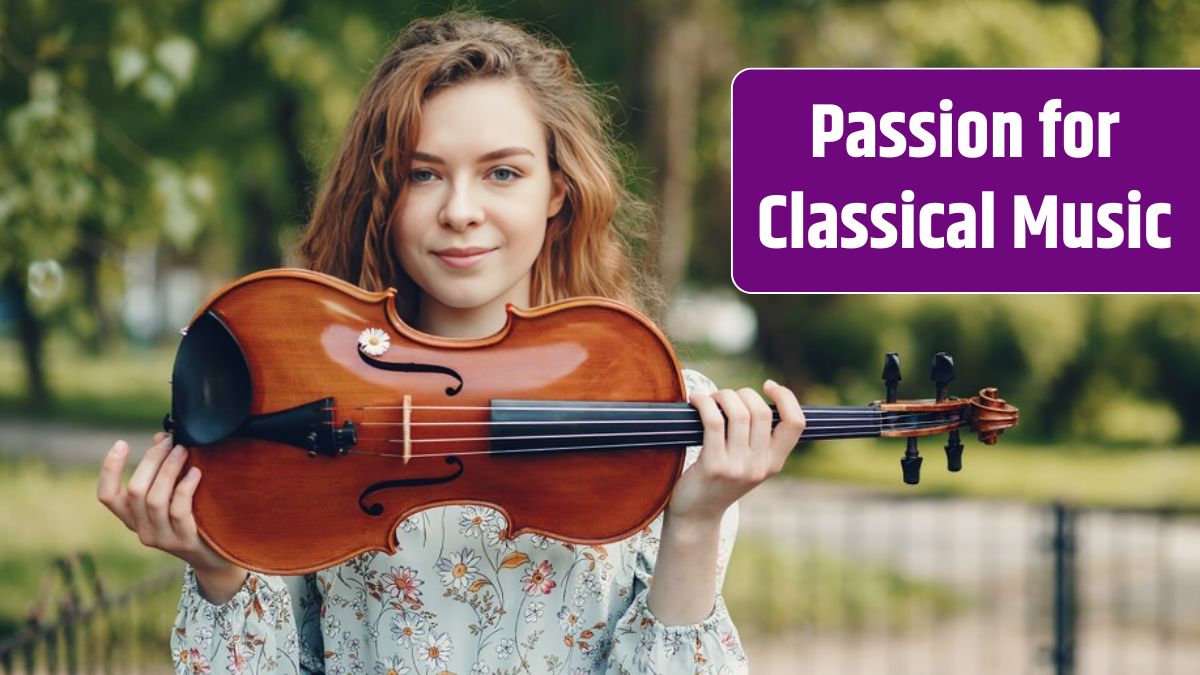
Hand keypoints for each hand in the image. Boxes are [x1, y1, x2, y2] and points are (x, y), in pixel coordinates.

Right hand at [97, 432, 247, 600]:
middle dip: (151, 460)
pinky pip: (179, 511)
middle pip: (135, 490)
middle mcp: (142, 529)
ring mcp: (161, 538)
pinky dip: (185, 487)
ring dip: (169, 469)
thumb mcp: (173, 495)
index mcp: (133, 517)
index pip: (107, 496)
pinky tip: (196, 472)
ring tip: (183, 450)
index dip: (109, 469)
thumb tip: (160, 437)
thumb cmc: (194, 518)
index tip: (122, 443)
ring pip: (155, 499)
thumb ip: (163, 469)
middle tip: (169, 441)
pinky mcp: (184, 542)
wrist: (216, 557)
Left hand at [668, 379, 804, 523]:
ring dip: (722, 396)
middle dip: (742, 393)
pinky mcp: (714, 466)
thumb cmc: (719, 481)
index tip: (768, 385)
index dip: (787, 397)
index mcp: (774, 463)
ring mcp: (738, 467)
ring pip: (739, 413)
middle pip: (762, 412)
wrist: (696, 514)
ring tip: (710, 399)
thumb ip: (757, 439)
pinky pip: (714, 421)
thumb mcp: (748, 464)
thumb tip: (754, 397)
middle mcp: (760, 466)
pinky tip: (697, 401)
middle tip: (724, 397)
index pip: (796, 423)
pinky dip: (704, 403)